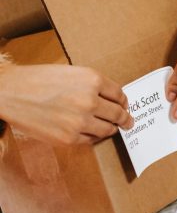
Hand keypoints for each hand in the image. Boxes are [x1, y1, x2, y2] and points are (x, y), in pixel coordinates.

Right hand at [0, 64, 133, 144]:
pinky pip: (91, 140)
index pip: (120, 95)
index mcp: (92, 80)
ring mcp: (80, 121)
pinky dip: (94, 136)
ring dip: (112, 129)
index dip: (124, 101)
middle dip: (125, 118)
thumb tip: (112, 99)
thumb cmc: (39, 79)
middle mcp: (89, 100)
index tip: (125, 105)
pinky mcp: (69, 138)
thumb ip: (93, 84)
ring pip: (108, 129)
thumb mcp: (73, 72)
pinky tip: (92, 132)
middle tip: (128, 121)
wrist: (10, 92)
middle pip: (118, 113)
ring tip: (113, 128)